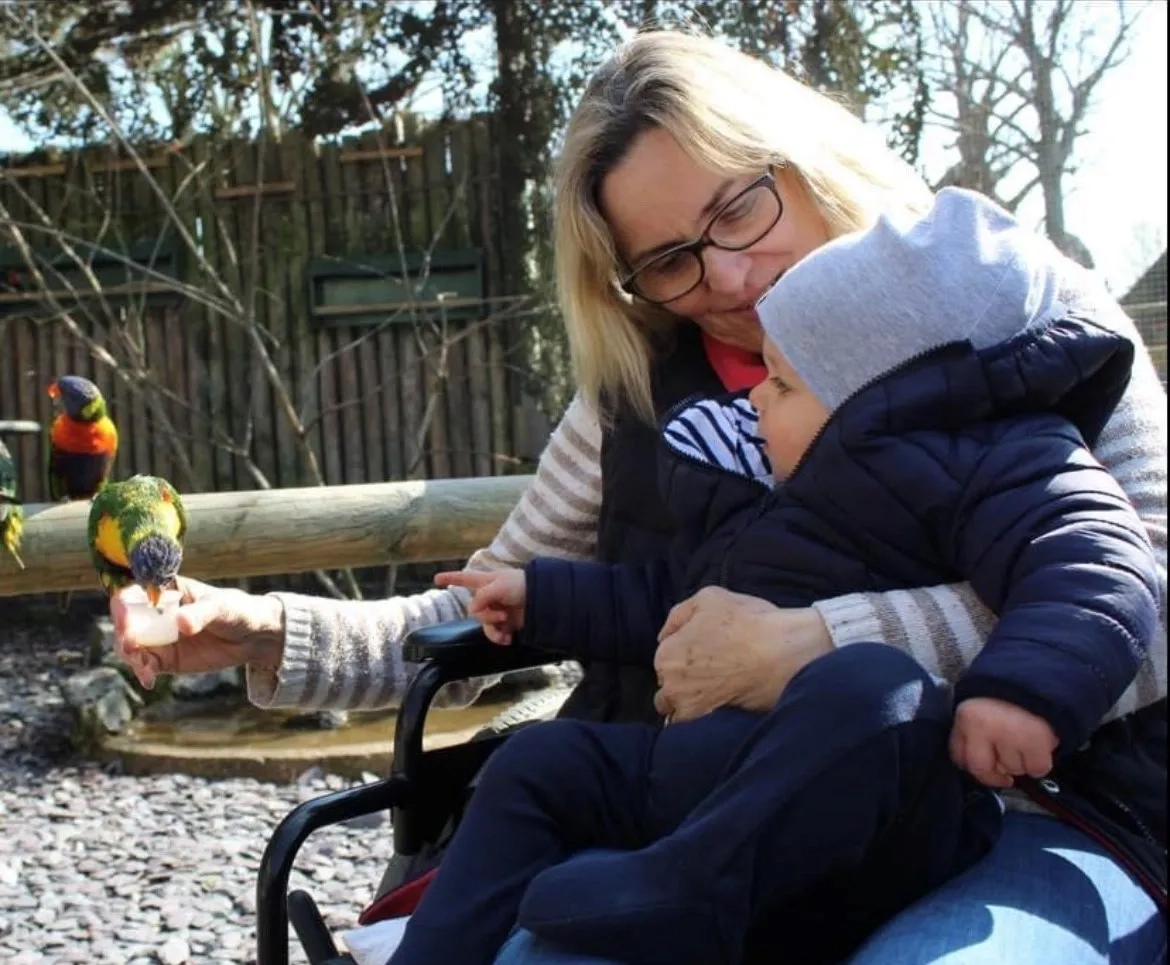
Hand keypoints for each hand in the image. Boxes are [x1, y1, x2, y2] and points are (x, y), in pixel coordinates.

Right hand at [112, 576, 285, 689]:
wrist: (253, 636)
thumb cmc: (236, 610)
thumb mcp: (222, 607)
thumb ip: (201, 613)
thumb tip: (181, 623)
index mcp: (165, 589)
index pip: (133, 593)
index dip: (123, 605)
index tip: (126, 619)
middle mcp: (154, 613)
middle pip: (126, 622)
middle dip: (124, 635)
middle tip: (132, 647)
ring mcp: (157, 636)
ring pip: (130, 646)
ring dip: (131, 656)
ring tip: (145, 668)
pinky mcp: (164, 658)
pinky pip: (145, 665)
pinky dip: (142, 672)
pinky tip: (149, 680)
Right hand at [434, 569, 526, 644]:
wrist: (544, 598)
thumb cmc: (522, 584)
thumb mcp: (500, 585)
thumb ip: (482, 596)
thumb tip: (472, 610)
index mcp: (486, 582)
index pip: (464, 578)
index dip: (450, 578)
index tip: (436, 578)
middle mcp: (489, 597)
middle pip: (474, 611)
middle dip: (485, 616)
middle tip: (502, 614)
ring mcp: (497, 610)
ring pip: (484, 625)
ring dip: (493, 630)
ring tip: (506, 628)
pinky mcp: (507, 623)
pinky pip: (495, 634)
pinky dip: (500, 637)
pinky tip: (508, 638)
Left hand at [652, 586, 832, 721]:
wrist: (783, 652)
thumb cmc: (748, 622)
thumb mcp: (709, 598)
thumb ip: (679, 616)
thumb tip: (665, 635)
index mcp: (666, 655)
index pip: (664, 662)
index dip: (683, 657)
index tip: (703, 655)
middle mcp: (671, 686)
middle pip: (668, 690)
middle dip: (682, 684)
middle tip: (710, 673)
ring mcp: (691, 709)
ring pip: (678, 712)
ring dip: (689, 705)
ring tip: (714, 693)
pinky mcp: (712, 725)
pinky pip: (697, 727)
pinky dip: (705, 719)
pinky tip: (721, 706)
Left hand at [950, 697, 1056, 788]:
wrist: (1040, 674)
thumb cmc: (1007, 696)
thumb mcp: (980, 708)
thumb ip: (974, 734)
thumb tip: (982, 767)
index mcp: (966, 717)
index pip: (959, 756)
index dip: (972, 765)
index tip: (985, 766)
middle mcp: (984, 727)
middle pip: (982, 769)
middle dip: (994, 774)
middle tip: (1005, 771)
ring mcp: (1010, 734)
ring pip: (1012, 769)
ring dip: (1020, 763)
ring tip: (1024, 742)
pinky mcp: (1036, 740)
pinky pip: (1036, 768)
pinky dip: (1039, 764)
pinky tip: (1039, 748)